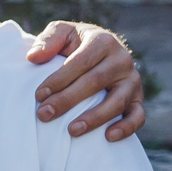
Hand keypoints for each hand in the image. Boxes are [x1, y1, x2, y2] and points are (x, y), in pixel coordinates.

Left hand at [28, 21, 144, 140]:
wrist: (101, 52)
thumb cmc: (75, 44)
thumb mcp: (62, 33)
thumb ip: (48, 40)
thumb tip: (33, 57)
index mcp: (103, 41)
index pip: (80, 62)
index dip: (59, 79)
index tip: (39, 95)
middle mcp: (122, 60)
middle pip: (95, 82)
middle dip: (67, 100)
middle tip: (44, 115)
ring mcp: (132, 81)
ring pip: (116, 102)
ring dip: (94, 118)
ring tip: (71, 130)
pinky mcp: (138, 99)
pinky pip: (138, 116)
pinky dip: (126, 127)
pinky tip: (108, 137)